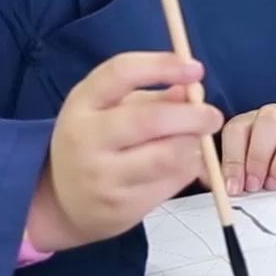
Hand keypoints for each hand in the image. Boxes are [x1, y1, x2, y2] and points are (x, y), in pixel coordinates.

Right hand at [31, 53, 222, 251]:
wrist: (62, 202)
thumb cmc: (93, 142)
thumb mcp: (108, 109)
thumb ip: (151, 97)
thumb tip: (193, 88)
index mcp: (82, 104)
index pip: (122, 73)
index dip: (162, 66)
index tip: (195, 69)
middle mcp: (88, 140)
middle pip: (151, 120)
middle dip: (193, 115)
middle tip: (213, 115)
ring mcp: (104, 178)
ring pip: (168, 156)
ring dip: (193, 144)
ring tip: (195, 139)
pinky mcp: (123, 208)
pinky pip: (171, 183)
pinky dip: (188, 167)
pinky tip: (183, 161)